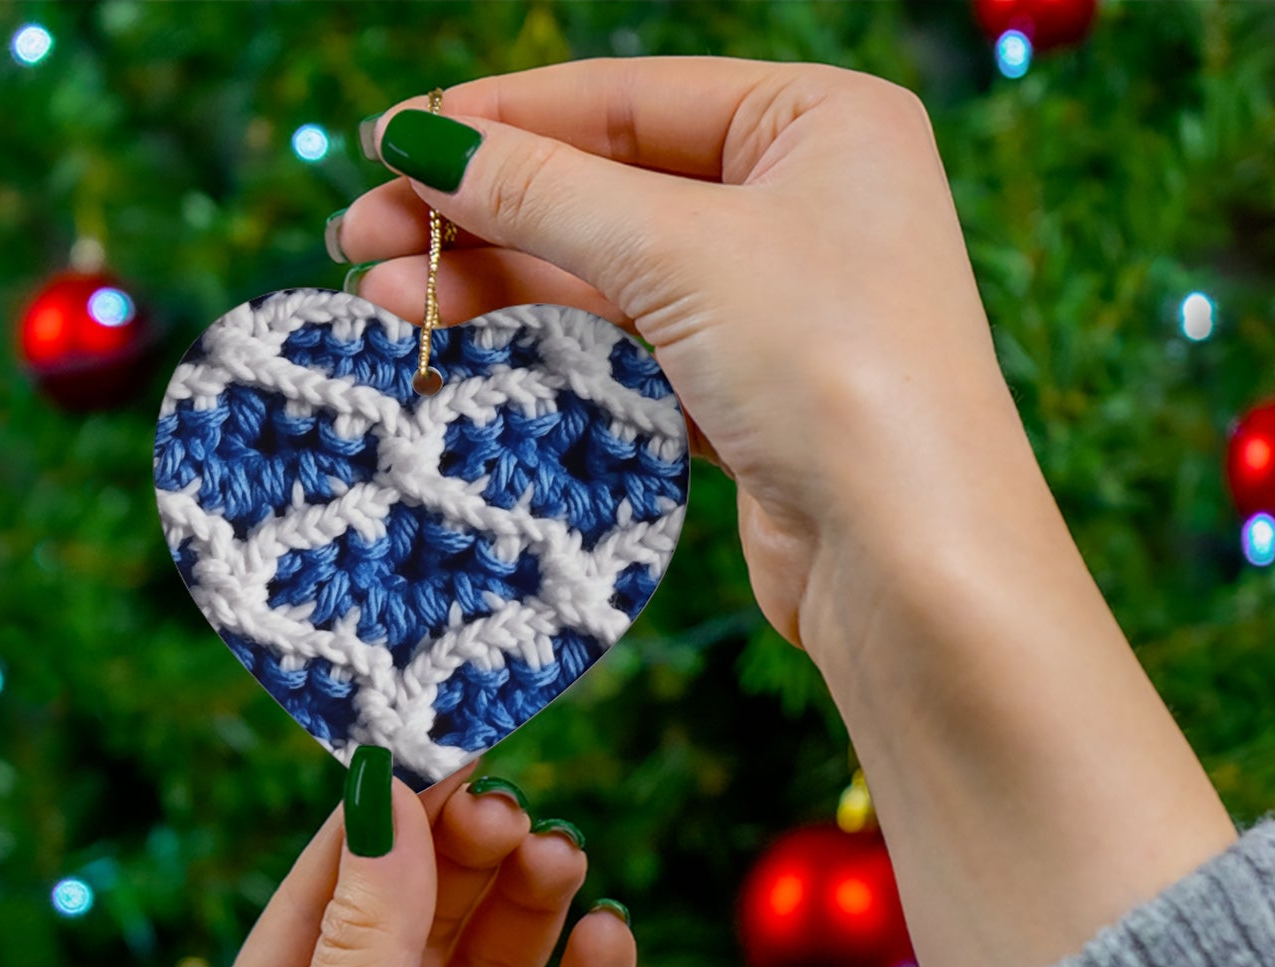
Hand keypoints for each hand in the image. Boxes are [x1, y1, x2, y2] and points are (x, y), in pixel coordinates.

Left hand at [175, 759, 634, 966]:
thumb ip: (365, 944)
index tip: (440, 742)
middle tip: (513, 807)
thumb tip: (383, 795)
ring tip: (563, 857)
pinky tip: (609, 938)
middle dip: (465, 861)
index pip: (326, 901)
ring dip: (530, 910)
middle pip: (420, 927)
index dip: (382, 822)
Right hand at [335, 59, 1237, 966]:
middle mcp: (808, 205)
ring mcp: (781, 307)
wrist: (912, 561)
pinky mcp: (754, 397)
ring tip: (386, 301)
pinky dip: (556, 350)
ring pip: (614, 277)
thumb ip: (542, 191)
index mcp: (822, 124)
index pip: (630, 98)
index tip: (389, 144)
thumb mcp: (679, 252)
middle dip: (484, 215)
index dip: (501, 120)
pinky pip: (635, 351)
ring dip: (502, 287)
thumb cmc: (834, 370)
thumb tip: (417, 141)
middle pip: (611, 189)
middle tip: (361, 239)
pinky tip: (470, 351)